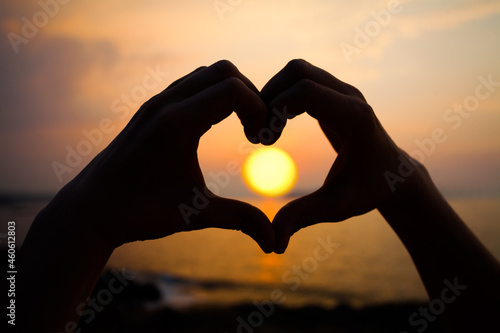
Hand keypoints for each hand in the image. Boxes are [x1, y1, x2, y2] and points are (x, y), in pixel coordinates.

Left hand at [51, 60, 274, 251]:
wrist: (92, 209)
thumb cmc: (140, 212)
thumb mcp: (195, 216)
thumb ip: (240, 220)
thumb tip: (274, 242)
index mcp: (177, 125)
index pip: (232, 88)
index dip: (259, 108)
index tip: (260, 139)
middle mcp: (166, 104)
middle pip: (224, 71)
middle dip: (250, 95)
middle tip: (255, 129)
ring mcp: (157, 103)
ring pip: (207, 74)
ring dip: (231, 93)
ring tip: (240, 127)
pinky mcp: (153, 108)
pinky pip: (191, 84)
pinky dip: (213, 95)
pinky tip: (215, 126)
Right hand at [261, 59, 425, 252]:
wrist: (395, 176)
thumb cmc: (369, 190)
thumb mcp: (336, 207)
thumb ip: (303, 218)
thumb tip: (274, 244)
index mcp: (354, 117)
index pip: (304, 90)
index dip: (275, 109)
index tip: (265, 141)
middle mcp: (350, 96)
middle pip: (297, 70)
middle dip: (268, 96)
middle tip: (259, 132)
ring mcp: (344, 91)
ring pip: (297, 71)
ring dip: (273, 94)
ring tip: (266, 130)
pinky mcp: (335, 94)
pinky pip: (301, 81)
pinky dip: (282, 96)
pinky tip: (276, 125)